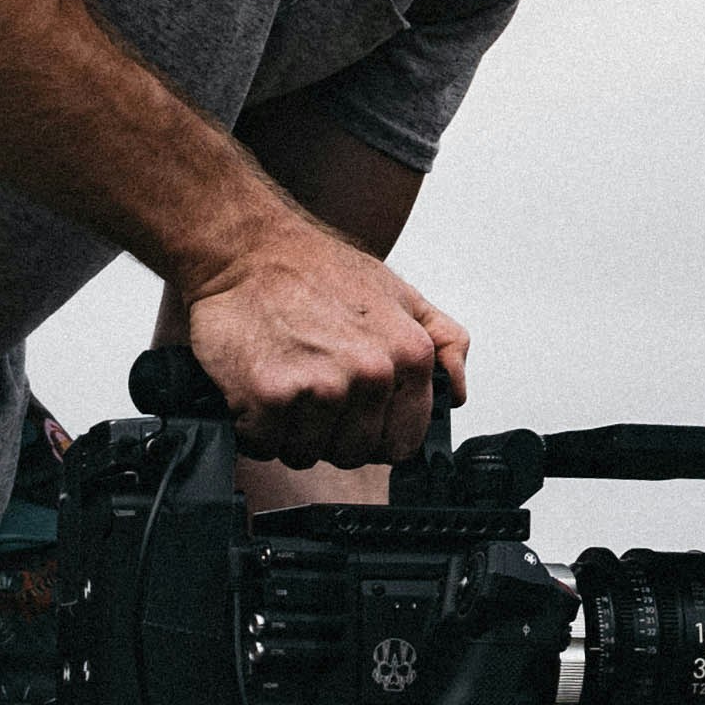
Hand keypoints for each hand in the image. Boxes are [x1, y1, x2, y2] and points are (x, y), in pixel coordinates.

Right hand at [175, 219, 469, 468]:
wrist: (248, 250)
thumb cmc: (318, 272)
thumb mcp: (400, 296)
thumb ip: (442, 343)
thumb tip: (456, 393)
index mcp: (410, 353)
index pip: (403, 441)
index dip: (374, 435)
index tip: (354, 416)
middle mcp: (371, 373)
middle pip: (353, 453)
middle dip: (328, 434)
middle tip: (309, 391)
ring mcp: (321, 386)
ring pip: (306, 454)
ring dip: (288, 432)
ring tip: (282, 383)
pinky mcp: (270, 395)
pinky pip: (264, 445)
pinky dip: (252, 427)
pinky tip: (255, 388)